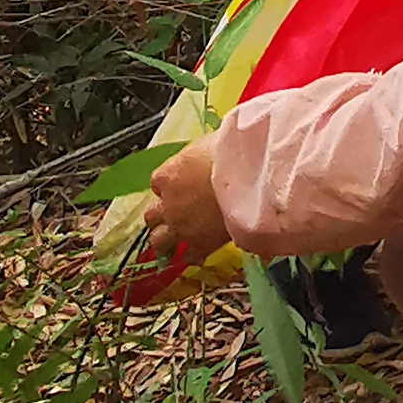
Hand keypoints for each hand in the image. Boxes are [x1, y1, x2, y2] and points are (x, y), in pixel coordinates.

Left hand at [121, 132, 227, 296]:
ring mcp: (180, 227)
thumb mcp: (209, 144)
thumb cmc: (233, 154)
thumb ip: (200, 156)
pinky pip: (187, 257)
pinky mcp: (198, 246)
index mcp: (168, 175)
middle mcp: (168, 204)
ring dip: (167, 240)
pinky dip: (192, 255)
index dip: (168, 187)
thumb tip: (206, 152)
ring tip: (179, 238)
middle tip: (174, 214)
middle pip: (151, 216)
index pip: (156, 184)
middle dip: (161, 216)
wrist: (250, 180)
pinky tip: (200, 252)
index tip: (179, 186)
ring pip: (159, 241)